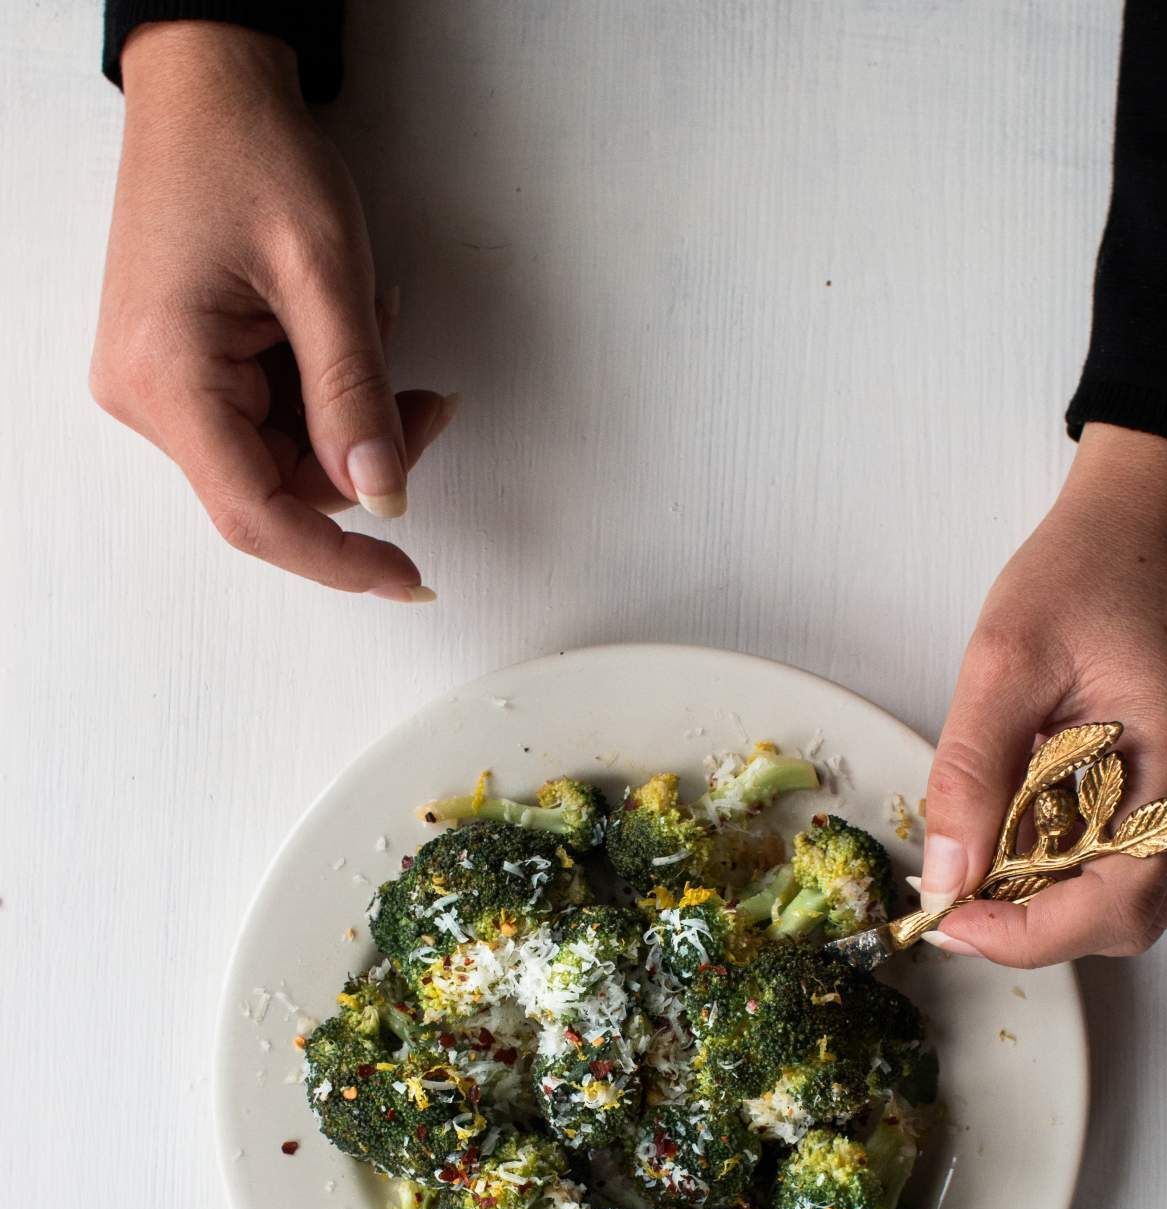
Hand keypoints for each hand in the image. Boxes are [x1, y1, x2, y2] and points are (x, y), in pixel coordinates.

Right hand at [91, 22, 449, 599]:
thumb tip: (385, 496)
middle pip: (276, 489)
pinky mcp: (180, 371)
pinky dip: (322, 393)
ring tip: (381, 331)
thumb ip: (355, 396)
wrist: (207, 83)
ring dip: (348, 418)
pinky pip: (268, 420)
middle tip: (430, 403)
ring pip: (280, 459)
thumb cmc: (249, 150)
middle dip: (362, 459)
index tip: (409, 577)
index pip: (255, 515)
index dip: (339, 559)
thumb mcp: (323, 274)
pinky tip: (344, 332)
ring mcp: (160, 386)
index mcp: (166, 378)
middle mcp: (147, 396)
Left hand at [920, 424, 1166, 964]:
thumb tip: (948, 871)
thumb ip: (971, 772)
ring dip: (1063, 896)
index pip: (1118, 900)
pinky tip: (1045, 824)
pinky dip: (1093, 862)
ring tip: (996, 854)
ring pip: (1146, 893)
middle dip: (1039, 922)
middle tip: (962, 895)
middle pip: (1134, 914)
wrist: (1162, 511)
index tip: (954, 919)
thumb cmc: (1093, 565)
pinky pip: (1158, 855)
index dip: (1029, 933)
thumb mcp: (1004, 660)